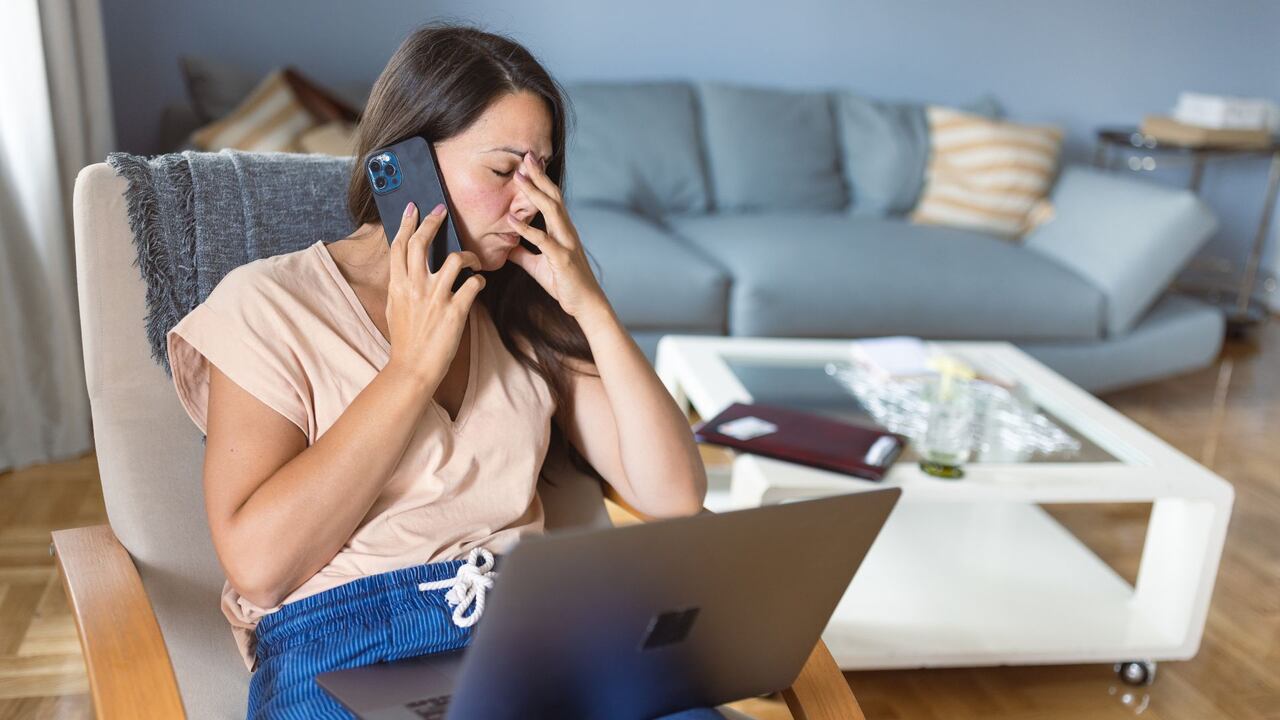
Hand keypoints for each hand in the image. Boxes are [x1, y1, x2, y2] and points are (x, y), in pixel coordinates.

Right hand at [384, 201, 484, 389]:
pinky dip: (478, 281)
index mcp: (397, 285)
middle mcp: (415, 287)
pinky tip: (478, 284)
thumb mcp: (394, 308)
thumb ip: (400, 286)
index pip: (399, 246)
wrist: (413, 368)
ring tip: (473, 261)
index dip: (405, 224)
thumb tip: (406, 268)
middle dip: (432, 222)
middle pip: (421, 243)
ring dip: (467, 256)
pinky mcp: (455, 311)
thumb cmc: (405, 340)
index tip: (413, 209)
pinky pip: (473, 284)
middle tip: (441, 211)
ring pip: (453, 259)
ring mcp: (435, 298)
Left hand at [506, 152, 608, 320]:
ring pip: (551, 211)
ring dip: (534, 193)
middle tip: (526, 156)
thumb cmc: (564, 283)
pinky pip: (542, 240)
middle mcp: (566, 232)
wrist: (585, 304)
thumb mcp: (537, 265)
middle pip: (553, 197)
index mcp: (561, 231)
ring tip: (519, 177)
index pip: (551, 199)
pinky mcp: (562, 259)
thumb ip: (522, 252)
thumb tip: (505, 245)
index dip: (540, 180)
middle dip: (539, 176)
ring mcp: (566, 244)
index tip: (527, 163)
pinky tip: (511, 220)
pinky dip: (526, 229)